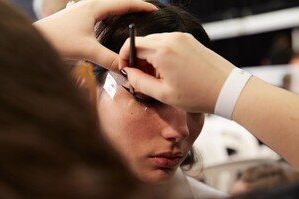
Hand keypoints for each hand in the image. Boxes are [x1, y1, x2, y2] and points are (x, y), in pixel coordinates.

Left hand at [33, 0, 156, 70]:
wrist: (34, 41)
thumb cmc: (57, 40)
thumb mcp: (87, 50)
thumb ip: (109, 59)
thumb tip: (125, 68)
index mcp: (93, 7)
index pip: (123, 3)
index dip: (141, 6)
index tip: (154, 9)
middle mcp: (88, 5)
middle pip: (116, 3)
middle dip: (132, 7)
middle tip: (145, 14)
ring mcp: (81, 10)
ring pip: (106, 7)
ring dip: (120, 11)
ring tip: (131, 18)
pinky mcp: (76, 18)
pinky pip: (97, 14)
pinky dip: (108, 18)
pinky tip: (107, 26)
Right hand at [119, 32, 234, 112]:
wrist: (228, 89)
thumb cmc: (197, 95)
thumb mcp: (163, 94)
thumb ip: (139, 82)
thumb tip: (128, 73)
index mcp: (163, 50)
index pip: (131, 45)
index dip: (124, 58)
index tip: (127, 71)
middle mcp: (172, 38)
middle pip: (143, 43)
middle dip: (137, 59)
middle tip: (141, 78)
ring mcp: (183, 37)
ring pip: (155, 43)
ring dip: (150, 57)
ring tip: (157, 77)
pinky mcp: (190, 40)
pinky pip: (168, 43)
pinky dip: (162, 54)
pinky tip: (168, 71)